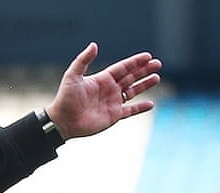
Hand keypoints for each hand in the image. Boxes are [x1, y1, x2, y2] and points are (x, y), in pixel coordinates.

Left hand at [45, 44, 160, 138]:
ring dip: (144, 85)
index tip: (148, 56)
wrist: (62, 121)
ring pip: (132, 92)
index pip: (123, 68)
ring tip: (157, 78)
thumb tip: (94, 45)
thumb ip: (83, 60)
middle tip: (158, 64)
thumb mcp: (72, 76)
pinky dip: (140, 108)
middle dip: (144, 70)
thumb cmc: (65, 99)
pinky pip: (130, 111)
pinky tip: (151, 104)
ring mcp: (112, 102)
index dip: (135, 62)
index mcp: (103, 79)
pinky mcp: (112, 116)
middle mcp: (109, 90)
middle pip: (131, 77)